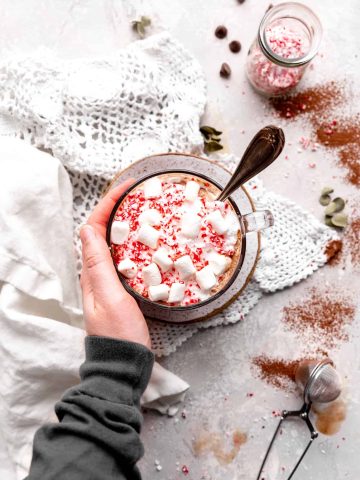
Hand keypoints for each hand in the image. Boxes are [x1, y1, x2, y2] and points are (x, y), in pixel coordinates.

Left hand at [80, 179, 150, 348]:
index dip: (107, 205)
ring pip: (113, 244)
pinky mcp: (121, 290)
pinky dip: (133, 244)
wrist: (124, 364)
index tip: (126, 189)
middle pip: (101, 232)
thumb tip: (88, 229)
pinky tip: (147, 243)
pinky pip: (124, 258)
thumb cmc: (120, 333)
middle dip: (116, 209)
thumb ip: (98, 264)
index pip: (93, 228)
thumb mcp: (110, 297)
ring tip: (143, 211)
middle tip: (137, 196)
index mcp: (91, 272)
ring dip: (125, 224)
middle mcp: (97, 274)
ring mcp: (109, 282)